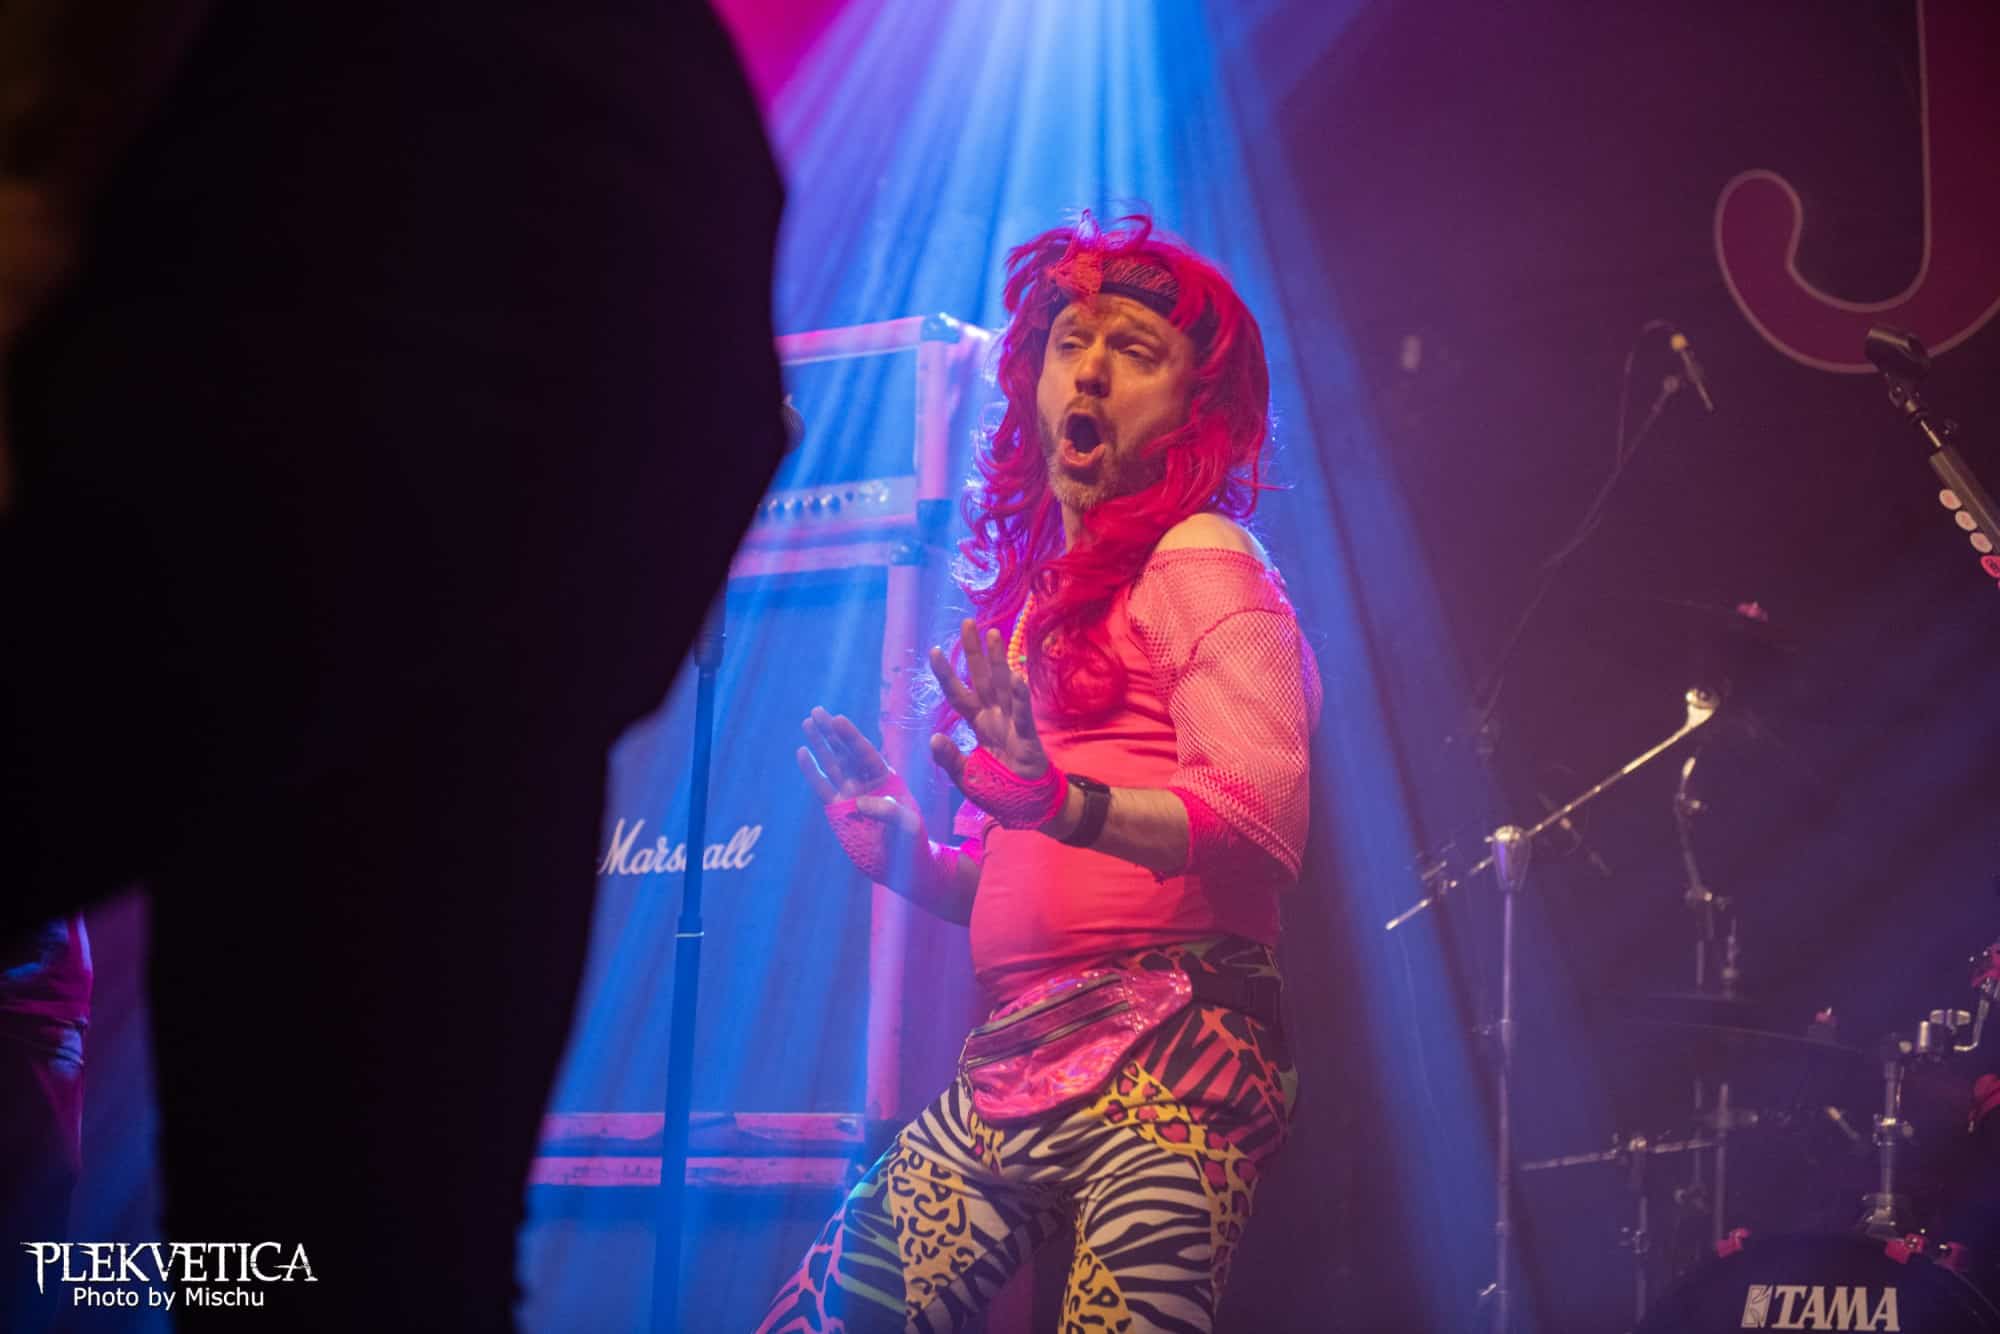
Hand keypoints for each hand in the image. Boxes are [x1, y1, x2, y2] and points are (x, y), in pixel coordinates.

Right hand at [797, 707, 922, 838]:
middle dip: (832, 732)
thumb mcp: (908, 825)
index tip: (838, 719)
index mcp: (886, 778)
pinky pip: (822, 786)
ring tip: (808, 722)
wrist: (903, 865)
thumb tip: (859, 802)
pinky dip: (811, 770)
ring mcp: (850, 793)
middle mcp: (866, 781)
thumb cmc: (912, 841)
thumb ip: (888, 812)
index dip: (851, 737)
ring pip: (832, 763)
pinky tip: (802, 752)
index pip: (866, 753)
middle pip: (846, 752)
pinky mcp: (838, 809)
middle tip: (817, 710)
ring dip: (820, 744)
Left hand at [926, 618, 1048, 790]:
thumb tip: (933, 737)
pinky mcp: (1028, 739)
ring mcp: (1012, 725)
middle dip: (975, 652)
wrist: (1030, 809)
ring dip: (998, 661)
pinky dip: (1019, 697)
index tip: (935, 649)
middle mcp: (995, 717)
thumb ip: (949, 759)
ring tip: (993, 634)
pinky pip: (1023, 715)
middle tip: (968, 623)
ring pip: (1003, 687)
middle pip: (981, 679)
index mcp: (978, 724)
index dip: (947, 673)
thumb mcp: (966, 778)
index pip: (958, 694)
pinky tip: (1014, 677)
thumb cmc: (1000, 790)